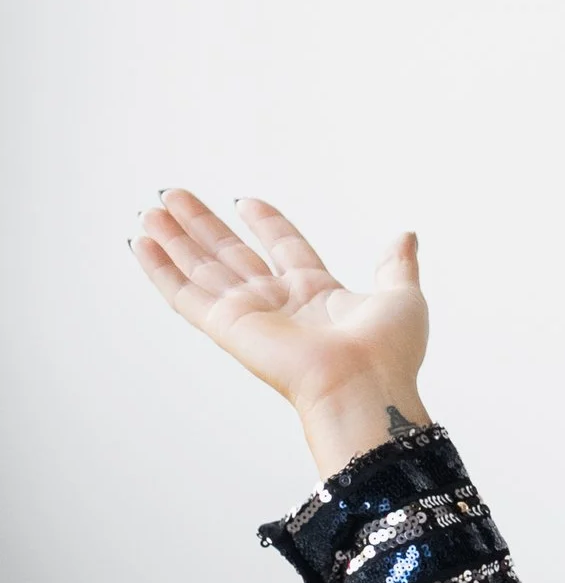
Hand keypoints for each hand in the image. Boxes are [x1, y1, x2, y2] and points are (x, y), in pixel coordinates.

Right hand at [131, 190, 429, 477]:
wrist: (364, 387)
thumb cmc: (388, 354)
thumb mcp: (402, 297)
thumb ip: (397, 265)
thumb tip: (406, 235)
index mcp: (319, 295)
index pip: (286, 249)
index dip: (267, 224)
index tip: (247, 202)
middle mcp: (280, 305)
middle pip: (234, 255)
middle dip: (206, 226)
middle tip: (177, 196)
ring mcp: (251, 316)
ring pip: (203, 269)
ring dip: (176, 239)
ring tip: (154, 208)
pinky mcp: (227, 327)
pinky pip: (185, 295)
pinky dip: (160, 269)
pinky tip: (141, 243)